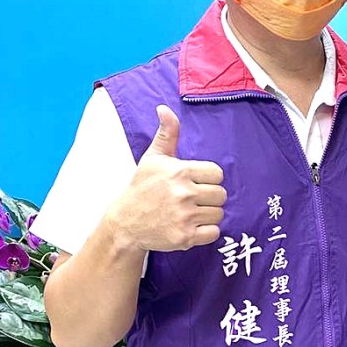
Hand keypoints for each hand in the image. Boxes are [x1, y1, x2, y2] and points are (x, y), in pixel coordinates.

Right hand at [109, 106, 226, 251]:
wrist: (125, 223)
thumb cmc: (142, 188)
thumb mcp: (153, 158)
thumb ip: (167, 133)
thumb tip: (164, 108)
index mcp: (179, 171)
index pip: (217, 174)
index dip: (209, 179)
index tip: (195, 182)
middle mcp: (183, 193)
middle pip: (221, 195)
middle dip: (210, 197)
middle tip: (193, 200)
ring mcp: (184, 217)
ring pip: (218, 214)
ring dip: (208, 215)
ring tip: (190, 213)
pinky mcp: (185, 237)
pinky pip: (214, 233)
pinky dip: (206, 232)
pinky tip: (192, 226)